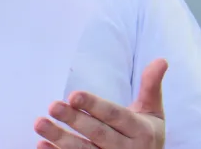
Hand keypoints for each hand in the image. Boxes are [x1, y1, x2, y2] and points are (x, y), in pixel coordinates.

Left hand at [34, 58, 167, 148]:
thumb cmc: (146, 135)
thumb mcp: (153, 112)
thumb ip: (151, 86)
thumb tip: (161, 59)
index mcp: (141, 131)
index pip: (115, 116)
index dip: (94, 105)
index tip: (73, 95)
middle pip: (97, 134)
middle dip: (74, 120)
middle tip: (52, 106)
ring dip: (60, 139)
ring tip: (39, 123)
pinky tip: (41, 144)